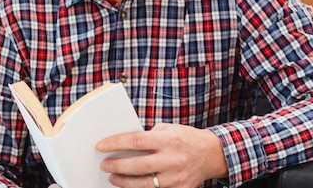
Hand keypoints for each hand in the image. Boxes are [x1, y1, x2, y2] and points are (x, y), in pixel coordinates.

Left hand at [97, 123, 227, 186]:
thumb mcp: (168, 129)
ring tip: (112, 177)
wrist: (211, 154)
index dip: (115, 144)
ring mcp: (176, 177)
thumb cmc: (186, 138)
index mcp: (168, 140)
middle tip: (104, 164)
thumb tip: (124, 144)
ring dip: (124, 181)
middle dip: (116, 165)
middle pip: (137, 165)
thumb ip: (149, 136)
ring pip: (144, 184)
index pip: (136, 141)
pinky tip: (129, 185)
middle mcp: (172, 159)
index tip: (100, 146)